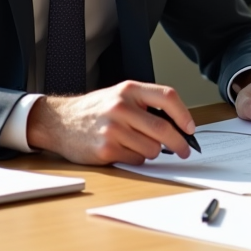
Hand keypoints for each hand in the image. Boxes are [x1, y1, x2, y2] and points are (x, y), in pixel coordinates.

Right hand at [25, 81, 195, 165]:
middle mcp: (121, 107)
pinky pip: (136, 160)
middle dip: (179, 143)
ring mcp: (113, 129)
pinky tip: (123, 150)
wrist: (60, 122)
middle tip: (184, 149)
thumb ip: (146, 105)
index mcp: (129, 90)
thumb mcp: (119, 96)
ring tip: (138, 144)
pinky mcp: (106, 150)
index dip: (184, 114)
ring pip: (152, 148)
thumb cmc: (95, 110)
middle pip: (163, 129)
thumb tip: (178, 125)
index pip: (167, 97)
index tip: (190, 128)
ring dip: (152, 151)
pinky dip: (136, 158)